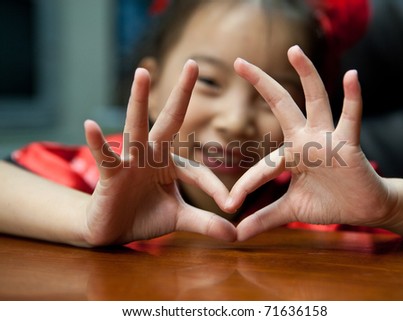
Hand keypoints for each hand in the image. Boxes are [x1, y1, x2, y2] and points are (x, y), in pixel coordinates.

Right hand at [83, 61, 235, 245]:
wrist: (113, 229)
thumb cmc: (145, 216)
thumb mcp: (179, 219)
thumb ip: (205, 223)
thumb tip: (235, 236)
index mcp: (171, 164)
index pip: (199, 170)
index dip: (216, 188)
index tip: (232, 206)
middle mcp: (152, 154)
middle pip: (169, 121)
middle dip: (182, 94)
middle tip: (193, 63)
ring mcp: (130, 160)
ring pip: (136, 127)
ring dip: (139, 101)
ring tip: (142, 73)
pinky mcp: (110, 173)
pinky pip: (105, 156)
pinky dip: (98, 142)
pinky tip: (90, 124)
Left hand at [228, 45, 396, 240]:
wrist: (363, 208)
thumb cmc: (328, 203)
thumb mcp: (291, 210)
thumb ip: (265, 219)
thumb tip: (236, 234)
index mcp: (290, 154)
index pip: (262, 165)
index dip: (245, 186)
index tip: (230, 206)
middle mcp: (306, 138)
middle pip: (281, 104)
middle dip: (261, 83)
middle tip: (238, 61)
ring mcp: (327, 137)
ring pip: (316, 100)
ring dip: (306, 75)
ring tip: (293, 50)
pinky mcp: (349, 142)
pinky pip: (351, 117)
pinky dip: (353, 98)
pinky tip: (353, 75)